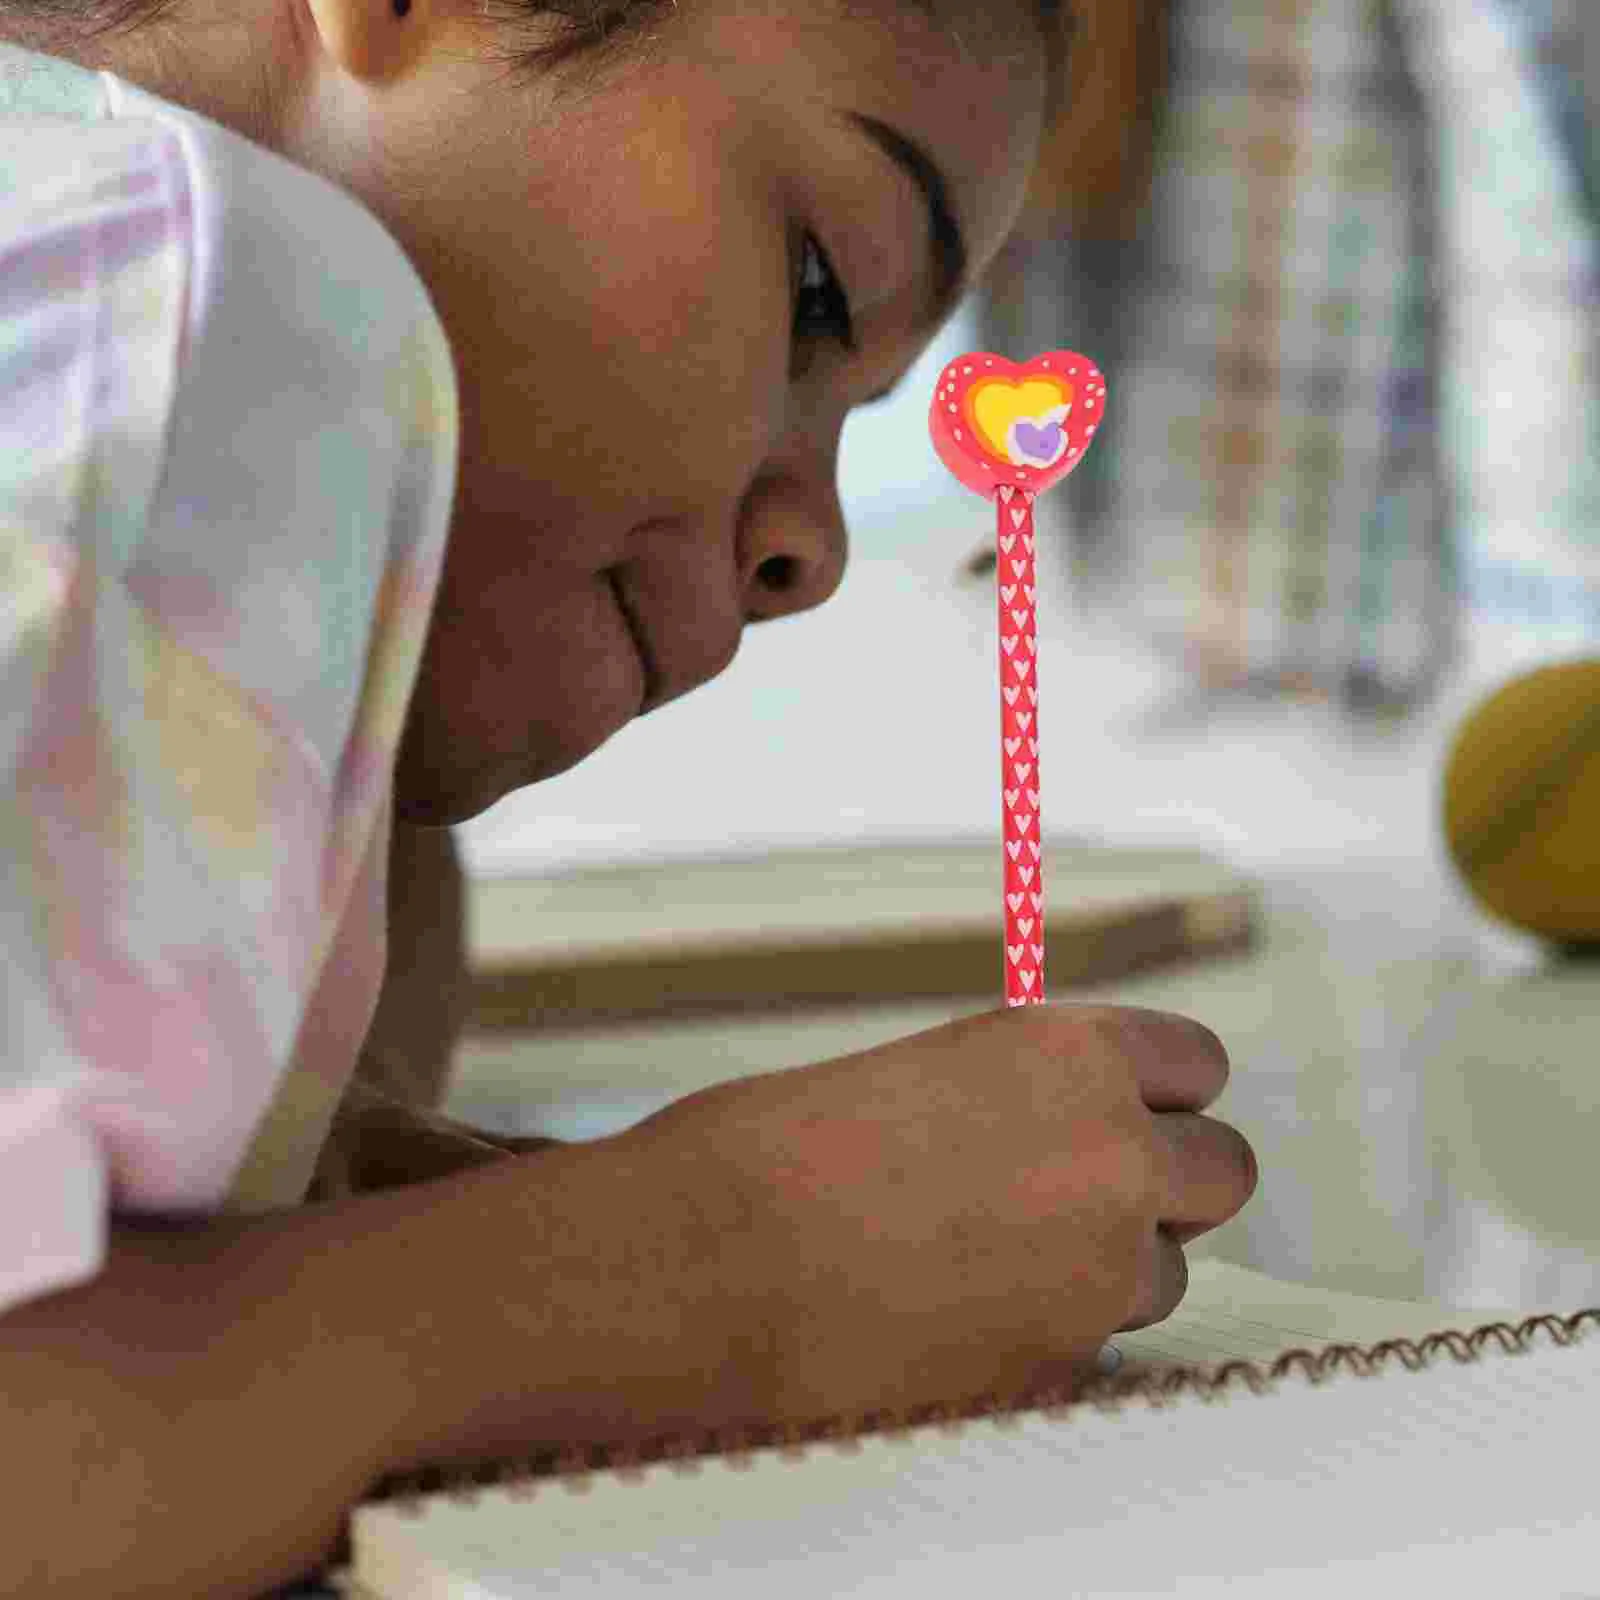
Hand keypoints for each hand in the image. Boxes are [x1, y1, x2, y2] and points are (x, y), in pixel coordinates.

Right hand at [610, 1002, 1255, 1424]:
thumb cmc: (775, 1150)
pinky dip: (1056, 1332)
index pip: (1195, 1063)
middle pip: (1222, 1171)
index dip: (1161, 1092)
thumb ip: (1017, 1091)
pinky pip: (1100, 1343)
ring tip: (995, 1261)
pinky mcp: (1062, 1361)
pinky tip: (966, 1313)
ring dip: (1111, 1267)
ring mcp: (1098, 1265)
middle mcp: (1112, 1150)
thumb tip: (1051, 1121)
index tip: (1138, 1112)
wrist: (708, 1259)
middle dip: (1168, 1183)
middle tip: (1089, 1193)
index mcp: (1069, 1050)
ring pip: (1167, 1271)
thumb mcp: (921, 1073)